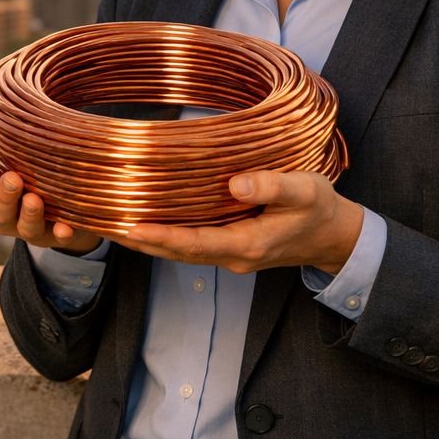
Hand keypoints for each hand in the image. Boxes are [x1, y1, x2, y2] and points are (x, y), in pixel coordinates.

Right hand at [0, 117, 103, 254]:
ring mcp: (23, 223)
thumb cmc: (41, 169)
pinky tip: (65, 227)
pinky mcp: (52, 235)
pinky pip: (54, 237)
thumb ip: (16, 126)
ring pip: (12, 222)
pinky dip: (58, 233)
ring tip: (33, 198)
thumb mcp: (27, 148)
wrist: (73, 209)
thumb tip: (13, 91)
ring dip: (22, 210)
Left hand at [120, 171, 364, 275]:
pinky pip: (191, 245)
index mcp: (247, 244)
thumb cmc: (321, 209)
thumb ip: (274, 185)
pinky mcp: (231, 247)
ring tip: (113, 224)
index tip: (130, 226)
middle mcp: (233, 256)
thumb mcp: (306, 190)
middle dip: (141, 240)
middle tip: (103, 224)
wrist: (335, 235)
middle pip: (177, 252)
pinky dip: (166, 237)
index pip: (194, 242)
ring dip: (149, 241)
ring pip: (181, 251)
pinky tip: (148, 223)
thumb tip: (236, 183)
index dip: (161, 236)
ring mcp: (231, 255)